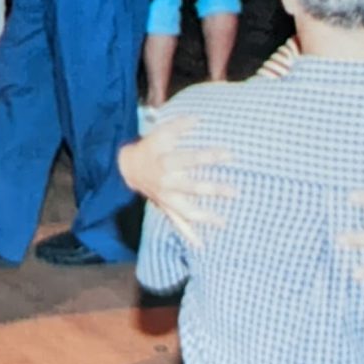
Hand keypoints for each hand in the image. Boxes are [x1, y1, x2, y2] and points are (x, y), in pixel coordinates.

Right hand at [117, 116, 236, 248]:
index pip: (192, 158)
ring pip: (186, 210)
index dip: (210, 156)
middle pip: (193, 187)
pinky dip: (188, 235)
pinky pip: (177, 223)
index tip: (230, 155)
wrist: (128, 168)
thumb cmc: (150, 147)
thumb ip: (179, 125)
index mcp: (167, 162)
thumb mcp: (161, 132)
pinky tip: (201, 245)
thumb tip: (199, 118)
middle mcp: (167, 182)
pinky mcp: (165, 207)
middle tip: (235, 192)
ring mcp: (166, 198)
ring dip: (205, 217)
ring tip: (224, 222)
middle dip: (214, 190)